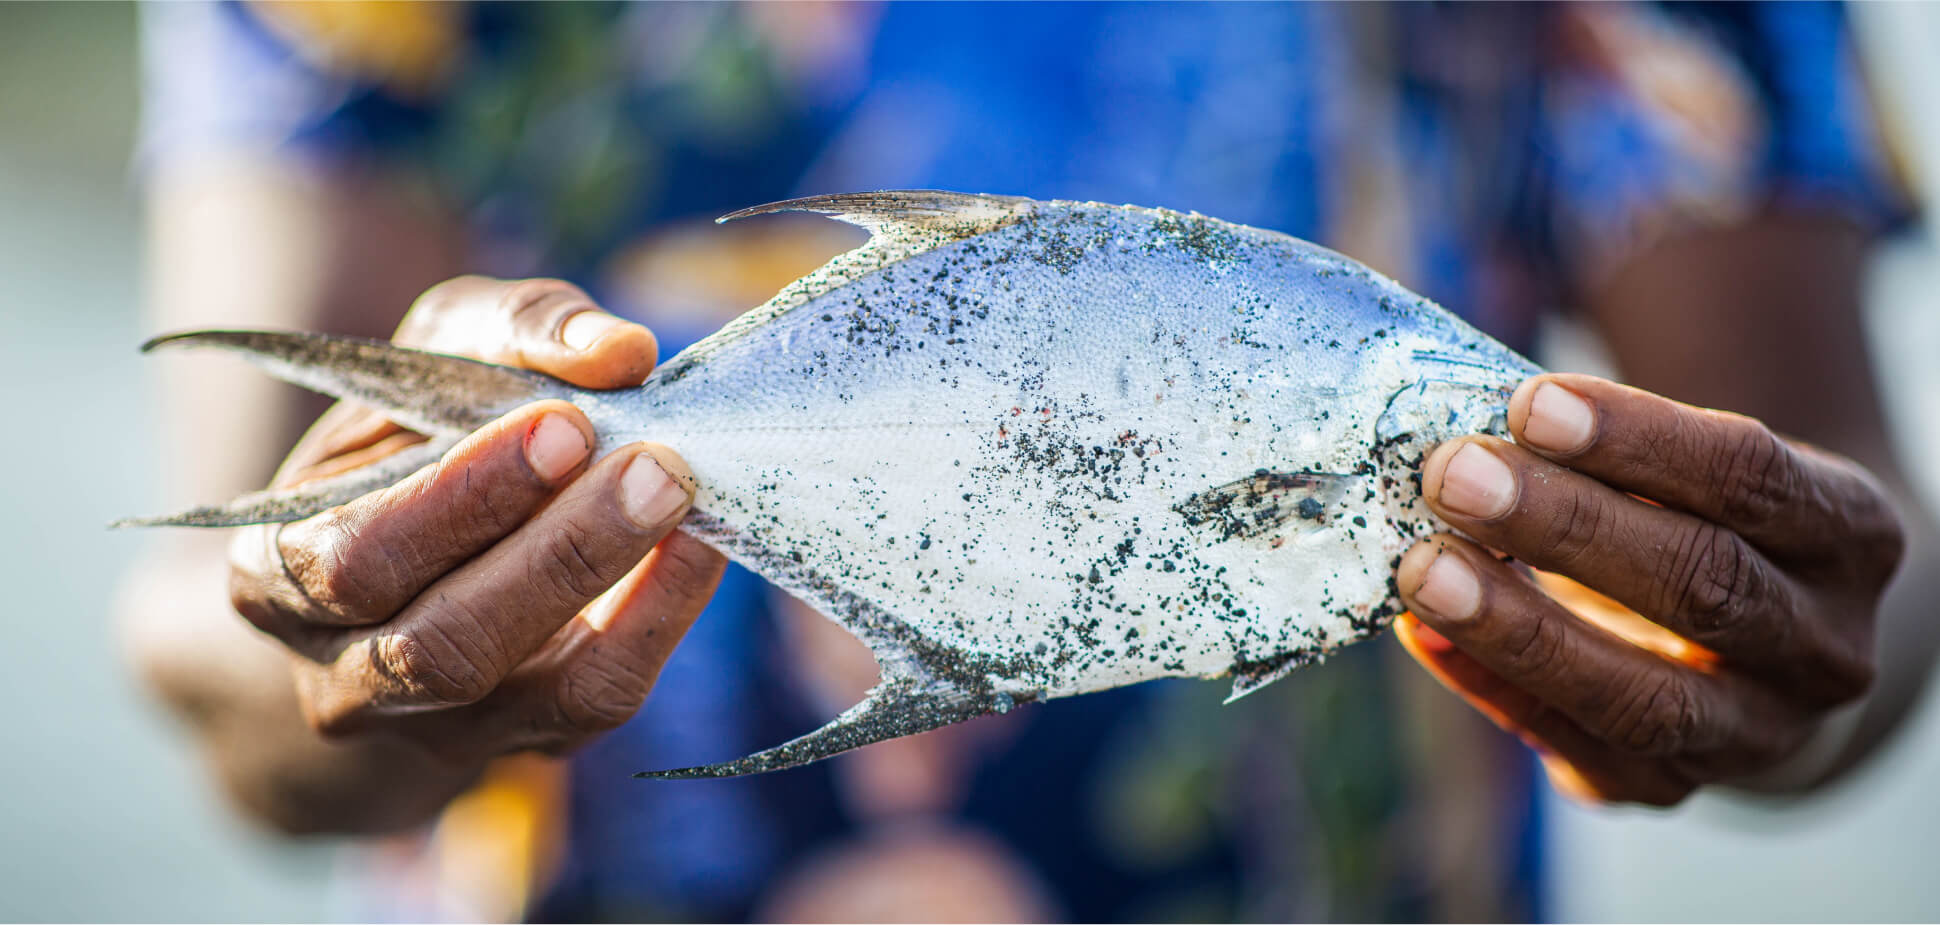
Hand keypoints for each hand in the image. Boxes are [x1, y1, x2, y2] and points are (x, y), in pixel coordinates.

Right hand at [226, 276, 725, 767]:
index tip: (565, 421)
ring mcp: (430, 724)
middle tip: (654, 463)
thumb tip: (616, 350)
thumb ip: (512, 331)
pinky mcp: (522, 738)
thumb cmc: (420, 440)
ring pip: (518, 681)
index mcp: (275, 568)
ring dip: (610, 583)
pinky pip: (592, 699)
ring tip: (680, 494)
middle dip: (555, 550)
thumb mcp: (438, 359)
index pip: (355, 557)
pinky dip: (658, 620)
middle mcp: (338, 670)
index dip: (463, 498)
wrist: (416, 561)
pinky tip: (702, 544)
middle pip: (439, 640)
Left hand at [1393, 373, 1904, 804]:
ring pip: (1644, 695)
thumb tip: (1471, 423)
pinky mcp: (1671, 786)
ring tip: (1422, 569)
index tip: (1528, 403)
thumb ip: (1607, 447)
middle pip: (1701, 583)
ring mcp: (1756, 733)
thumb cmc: (1705, 520)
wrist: (1766, 650)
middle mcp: (1824, 646)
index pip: (1750, 478)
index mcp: (1850, 534)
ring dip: (1519, 630)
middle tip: (1453, 476)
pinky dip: (1491, 686)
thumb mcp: (1701, 470)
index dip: (1638, 439)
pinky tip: (1421, 633)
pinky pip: (1575, 746)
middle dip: (1565, 527)